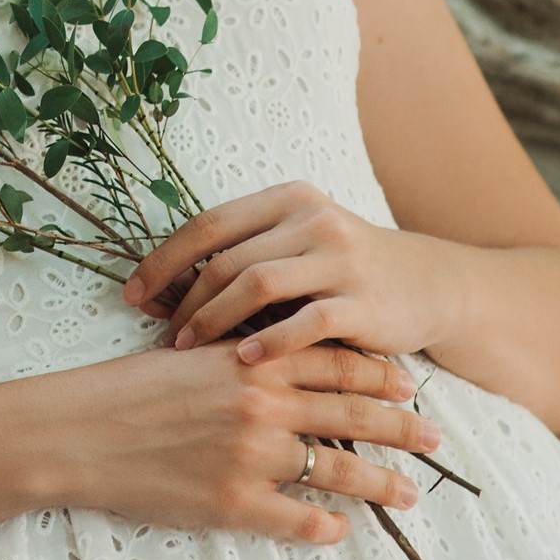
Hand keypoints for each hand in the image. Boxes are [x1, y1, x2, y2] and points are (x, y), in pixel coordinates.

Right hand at [61, 339, 440, 541]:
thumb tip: (284, 352)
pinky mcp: (233, 502)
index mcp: (252, 359)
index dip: (376, 373)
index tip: (408, 382)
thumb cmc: (132, 385)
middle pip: (350, 414)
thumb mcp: (192, 350)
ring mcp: (251, 455)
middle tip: (434, 435)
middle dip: (399, 425)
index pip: (333, 361)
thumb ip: (242, 351)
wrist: (82, 428)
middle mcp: (261, 403)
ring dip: (380, 483)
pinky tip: (340, 531)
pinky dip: (325, 528)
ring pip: (337, 471)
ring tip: (410, 493)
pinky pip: (297, 521)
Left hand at [121, 181, 441, 363]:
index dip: (164, 259)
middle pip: (227, 257)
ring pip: (258, 284)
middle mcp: (311, 220)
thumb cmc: (342, 271)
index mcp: (286, 199)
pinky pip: (305, 322)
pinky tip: (243, 361)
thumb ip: (242, 256)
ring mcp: (339, 259)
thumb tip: (163, 290)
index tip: (131, 293)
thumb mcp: (297, 245)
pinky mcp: (362, 303)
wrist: (428, 285)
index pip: (208, 223)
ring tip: (187, 351)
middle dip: (185, 300)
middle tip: (161, 336)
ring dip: (214, 320)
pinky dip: (270, 341)